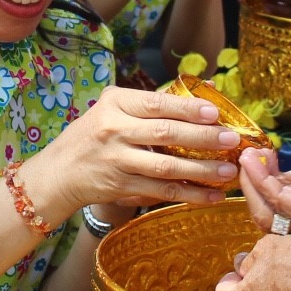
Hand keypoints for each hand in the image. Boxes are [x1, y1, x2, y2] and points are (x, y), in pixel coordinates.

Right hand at [23, 86, 244, 217]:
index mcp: (115, 104)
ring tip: (228, 171)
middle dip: (203, 138)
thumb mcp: (112, 110)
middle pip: (165, 134)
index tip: (215, 112)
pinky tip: (211, 195)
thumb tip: (201, 94)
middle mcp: (114, 130)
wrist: (58, 172)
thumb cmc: (94, 135)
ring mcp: (117, 160)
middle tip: (232, 140)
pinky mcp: (121, 186)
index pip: (156, 104)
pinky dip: (189, 194)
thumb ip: (149, 104)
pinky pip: (161, 191)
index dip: (188, 108)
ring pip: (166, 167)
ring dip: (201, 170)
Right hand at [236, 137, 290, 246]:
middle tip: (245, 157)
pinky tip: (258, 160)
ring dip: (252, 182)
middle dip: (250, 186)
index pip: (275, 210)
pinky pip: (280, 200)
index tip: (255, 157)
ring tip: (247, 156)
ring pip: (266, 213)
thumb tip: (273, 172)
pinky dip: (263, 179)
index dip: (260, 184)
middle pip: (265, 217)